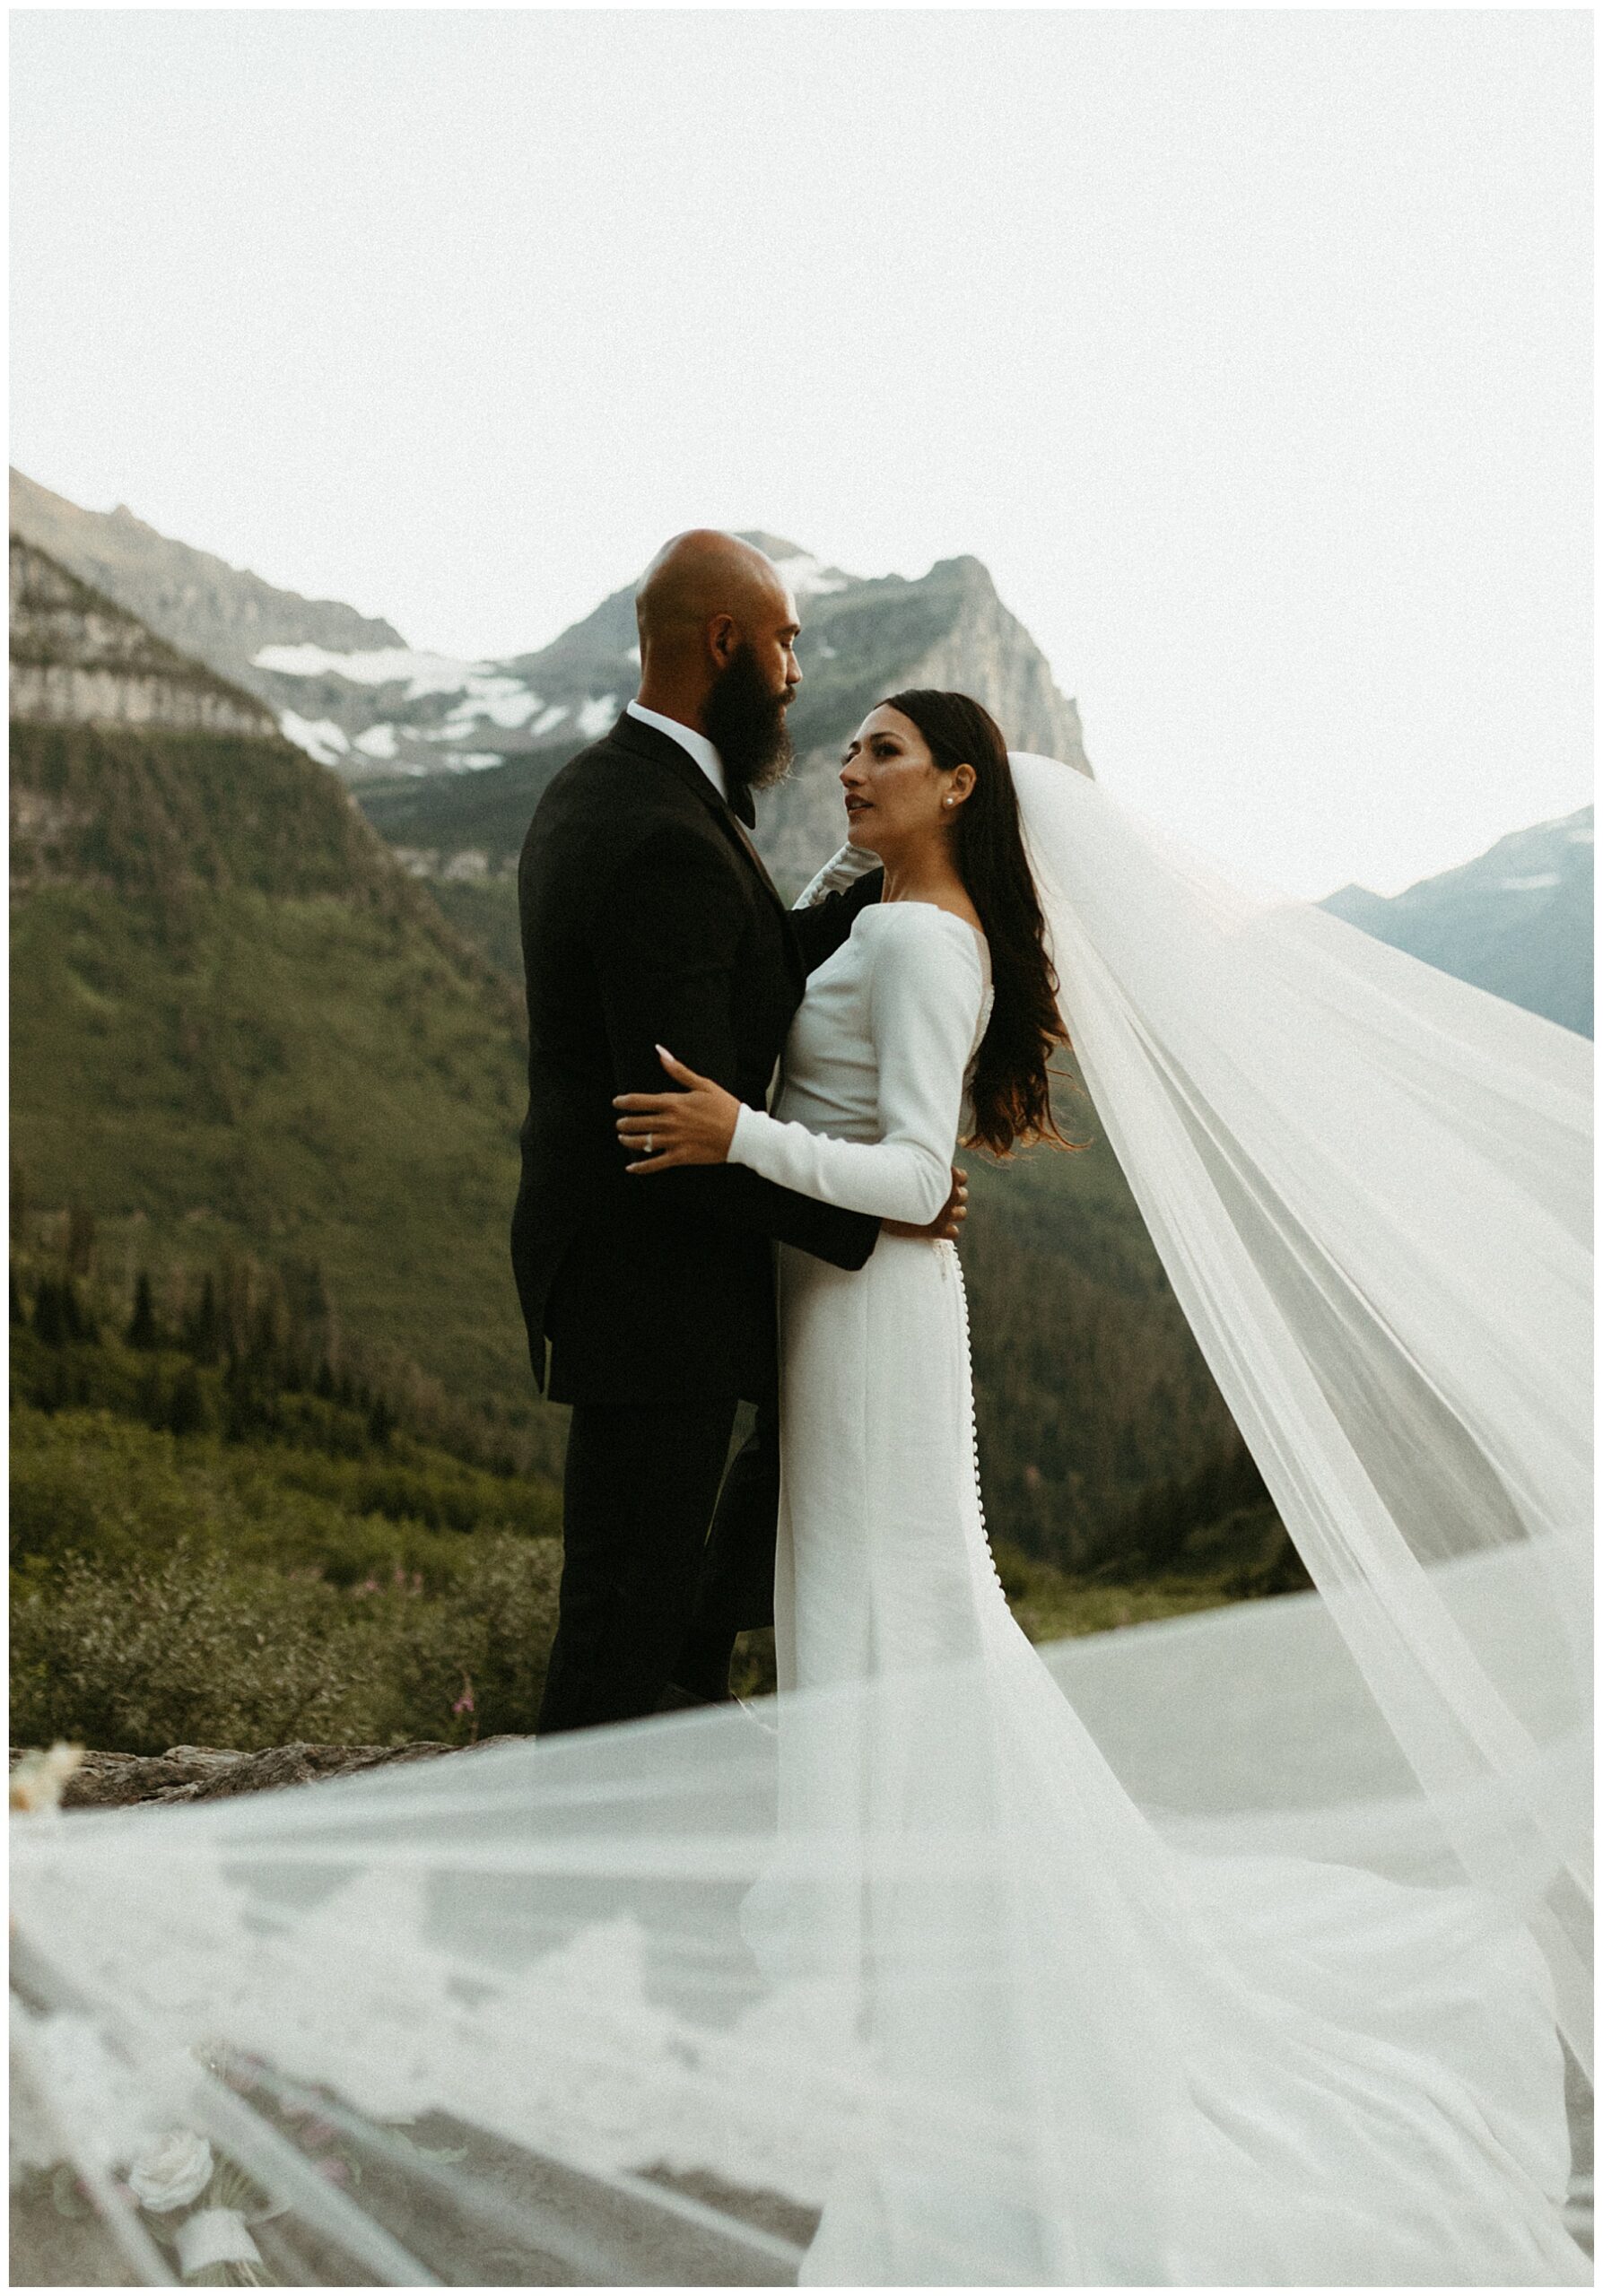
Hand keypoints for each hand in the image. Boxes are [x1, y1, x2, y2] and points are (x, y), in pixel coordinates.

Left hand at [614, 1046, 741, 1171]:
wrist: (742, 1134)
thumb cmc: (724, 1107)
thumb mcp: (703, 1084)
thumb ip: (678, 1070)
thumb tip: (661, 1052)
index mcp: (674, 1102)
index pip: (639, 1101)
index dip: (624, 1102)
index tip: (617, 1103)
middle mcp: (670, 1122)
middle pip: (636, 1122)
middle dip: (624, 1123)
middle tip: (620, 1124)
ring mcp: (674, 1140)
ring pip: (642, 1142)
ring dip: (628, 1141)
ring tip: (623, 1139)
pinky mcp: (680, 1156)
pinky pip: (655, 1163)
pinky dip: (641, 1166)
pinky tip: (631, 1166)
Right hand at [885, 1165, 967, 1243]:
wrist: (881, 1202)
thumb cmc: (889, 1180)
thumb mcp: (908, 1165)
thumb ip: (921, 1165)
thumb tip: (918, 1159)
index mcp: (945, 1176)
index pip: (962, 1176)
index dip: (953, 1179)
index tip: (941, 1182)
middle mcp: (950, 1195)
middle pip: (963, 1195)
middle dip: (953, 1197)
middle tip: (937, 1199)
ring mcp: (945, 1214)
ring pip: (962, 1214)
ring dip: (953, 1213)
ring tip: (938, 1213)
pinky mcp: (937, 1231)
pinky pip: (954, 1232)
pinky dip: (947, 1231)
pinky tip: (935, 1229)